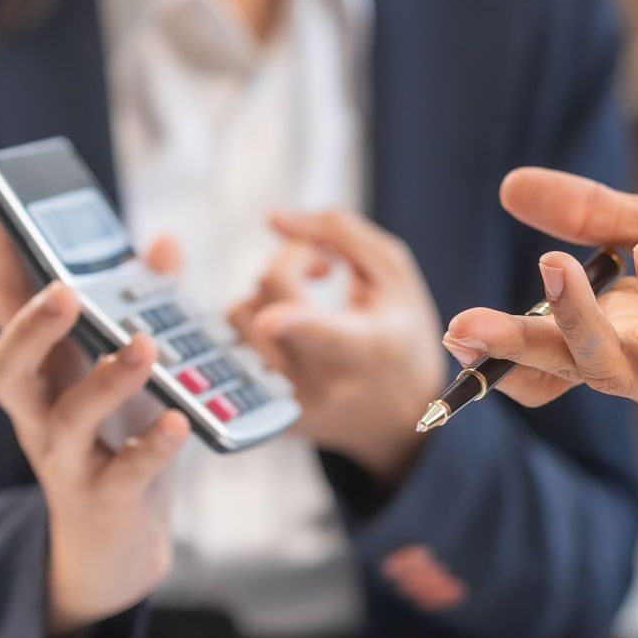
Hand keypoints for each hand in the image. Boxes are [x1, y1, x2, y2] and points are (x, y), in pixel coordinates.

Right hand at [0, 191, 189, 636]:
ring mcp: (66, 461)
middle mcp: (39, 415)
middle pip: (7, 367)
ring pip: (66, 420)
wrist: (116, 548)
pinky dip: (151, 447)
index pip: (6, 306)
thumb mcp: (128, 374)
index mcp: (42, 374)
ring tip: (144, 347)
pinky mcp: (104, 501)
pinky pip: (125, 474)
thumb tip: (163, 241)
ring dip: (104, 380)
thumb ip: (144, 307)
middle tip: (63, 290)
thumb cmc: (117, 445)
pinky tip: (177, 422)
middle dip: (30, 327)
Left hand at [227, 209, 444, 484]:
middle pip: (268, 300)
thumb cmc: (401, 335)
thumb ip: (339, 232)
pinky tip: (289, 332)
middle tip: (325, 268)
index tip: (272, 318)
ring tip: (303, 303)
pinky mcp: (269, 416)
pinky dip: (255, 326)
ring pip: (240, 320)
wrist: (402, 418)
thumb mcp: (394, 276)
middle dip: (289, 262)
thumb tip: (273, 219)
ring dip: (264, 295)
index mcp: (369, 347)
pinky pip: (234, 349)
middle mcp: (327, 383)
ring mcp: (293, 405)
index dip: (294, 321)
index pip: (324, 331)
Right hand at [442, 167, 637, 479]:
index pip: (548, 360)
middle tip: (463, 326)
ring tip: (552, 265)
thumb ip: (589, 214)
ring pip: (617, 369)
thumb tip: (509, 186)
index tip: (454, 334)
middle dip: (515, 349)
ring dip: (579, 322)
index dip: (501, 355)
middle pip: (567, 369)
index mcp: (620, 339)